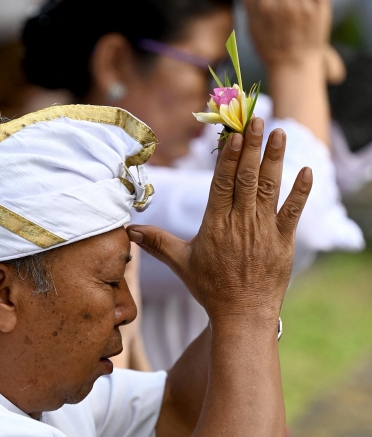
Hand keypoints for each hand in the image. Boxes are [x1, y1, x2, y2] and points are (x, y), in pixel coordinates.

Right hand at [128, 118, 312, 323]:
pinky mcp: (284, 242)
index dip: (229, 158)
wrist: (242, 316)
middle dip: (253, 147)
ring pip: (270, 188)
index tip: (234, 134)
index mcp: (216, 224)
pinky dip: (301, 192)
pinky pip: (294, 212)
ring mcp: (264, 231)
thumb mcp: (180, 263)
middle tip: (257, 120)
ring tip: (280, 132)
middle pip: (247, 178)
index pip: (222, 184)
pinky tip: (307, 170)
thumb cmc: (211, 288)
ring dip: (275, 159)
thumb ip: (156, 242)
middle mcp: (241, 223)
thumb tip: (128, 230)